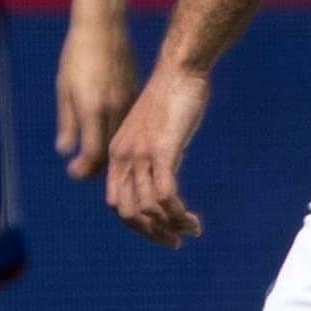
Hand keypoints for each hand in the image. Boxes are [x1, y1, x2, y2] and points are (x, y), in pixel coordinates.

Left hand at [55, 10, 137, 179]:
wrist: (104, 25)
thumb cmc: (77, 54)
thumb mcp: (64, 87)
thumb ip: (67, 121)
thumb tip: (65, 150)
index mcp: (93, 107)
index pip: (92, 152)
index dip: (83, 168)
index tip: (73, 172)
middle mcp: (114, 108)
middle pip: (110, 151)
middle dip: (96, 167)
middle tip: (83, 172)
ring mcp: (128, 101)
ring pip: (122, 139)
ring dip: (110, 154)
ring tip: (96, 161)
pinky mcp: (136, 93)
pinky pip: (129, 124)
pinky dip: (120, 137)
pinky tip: (111, 139)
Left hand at [104, 66, 209, 246]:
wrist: (179, 70)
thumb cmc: (172, 97)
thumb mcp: (154, 132)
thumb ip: (153, 159)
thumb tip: (163, 182)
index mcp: (117, 154)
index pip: (117, 204)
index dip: (137, 225)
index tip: (162, 232)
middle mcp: (123, 157)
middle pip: (128, 213)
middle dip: (152, 233)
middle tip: (176, 240)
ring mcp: (141, 154)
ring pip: (148, 209)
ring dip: (172, 226)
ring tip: (193, 228)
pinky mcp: (161, 150)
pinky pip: (165, 195)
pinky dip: (178, 213)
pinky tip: (192, 218)